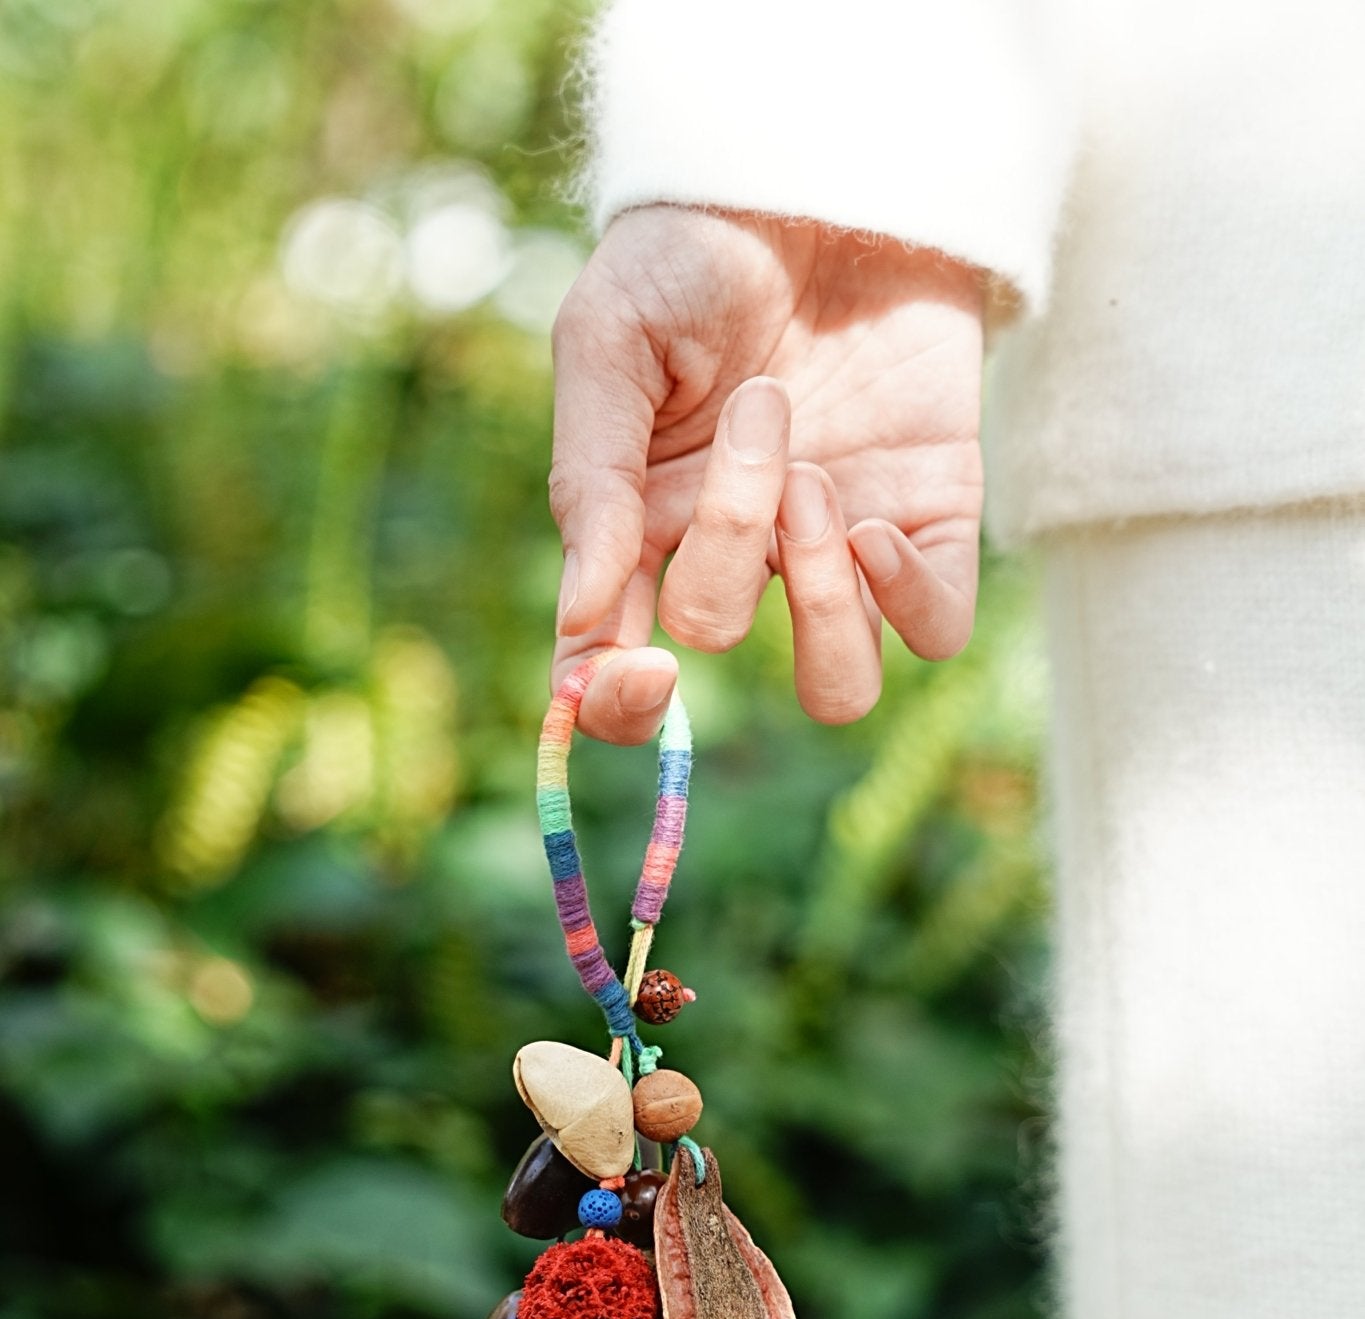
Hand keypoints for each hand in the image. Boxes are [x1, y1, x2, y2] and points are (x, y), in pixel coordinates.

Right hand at [549, 205, 983, 742]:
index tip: (642, 672)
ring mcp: (835, 553)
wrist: (820, 172)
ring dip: (825, 604)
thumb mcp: (609, 339)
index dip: (616, 705)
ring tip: (821, 484)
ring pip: (838, 687)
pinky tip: (879, 521)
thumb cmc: (695, 253)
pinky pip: (934, 631)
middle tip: (761, 411)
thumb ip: (587, 479)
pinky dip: (910, 598)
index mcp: (640, 530)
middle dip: (734, 534)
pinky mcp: (930, 524)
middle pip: (718, 638)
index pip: (612, 672)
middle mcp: (738, 560)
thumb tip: (583, 620)